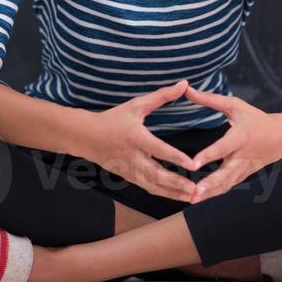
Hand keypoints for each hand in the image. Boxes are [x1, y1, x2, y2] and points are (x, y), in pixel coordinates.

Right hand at [81, 79, 198, 200]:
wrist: (86, 136)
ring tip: (192, 198)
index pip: (158, 150)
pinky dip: (163, 194)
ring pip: (153, 186)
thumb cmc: (113, 118)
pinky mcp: (128, 177)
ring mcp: (129, 170)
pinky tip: (178, 196)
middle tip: (196, 190)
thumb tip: (184, 84)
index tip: (192, 165)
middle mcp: (132, 156)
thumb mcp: (136, 105)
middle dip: (177, 184)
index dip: (175, 158)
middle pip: (156, 174)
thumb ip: (162, 96)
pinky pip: (148, 188)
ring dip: (173, 193)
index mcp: (135, 137)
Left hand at [185, 84, 281, 202]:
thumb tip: (188, 90)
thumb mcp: (235, 105)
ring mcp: (244, 169)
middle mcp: (242, 156)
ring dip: (210, 193)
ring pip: (226, 184)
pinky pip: (228, 187)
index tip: (193, 164)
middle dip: (209, 185)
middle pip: (225, 174)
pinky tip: (200, 198)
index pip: (222, 148)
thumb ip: (210, 99)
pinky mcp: (243, 176)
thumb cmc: (255, 119)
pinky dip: (215, 193)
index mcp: (240, 137)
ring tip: (192, 199)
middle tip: (193, 193)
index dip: (208, 156)